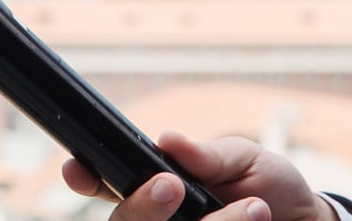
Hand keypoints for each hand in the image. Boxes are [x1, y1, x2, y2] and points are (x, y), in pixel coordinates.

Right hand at [61, 132, 337, 220]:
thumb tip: (168, 139)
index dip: (86, 179)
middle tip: (172, 186)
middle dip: (141, 207)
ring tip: (257, 210)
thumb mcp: (245, 160)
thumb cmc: (272, 188)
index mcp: (158, 186)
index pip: (107, 184)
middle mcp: (161, 219)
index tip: (78, 172)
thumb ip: (208, 154)